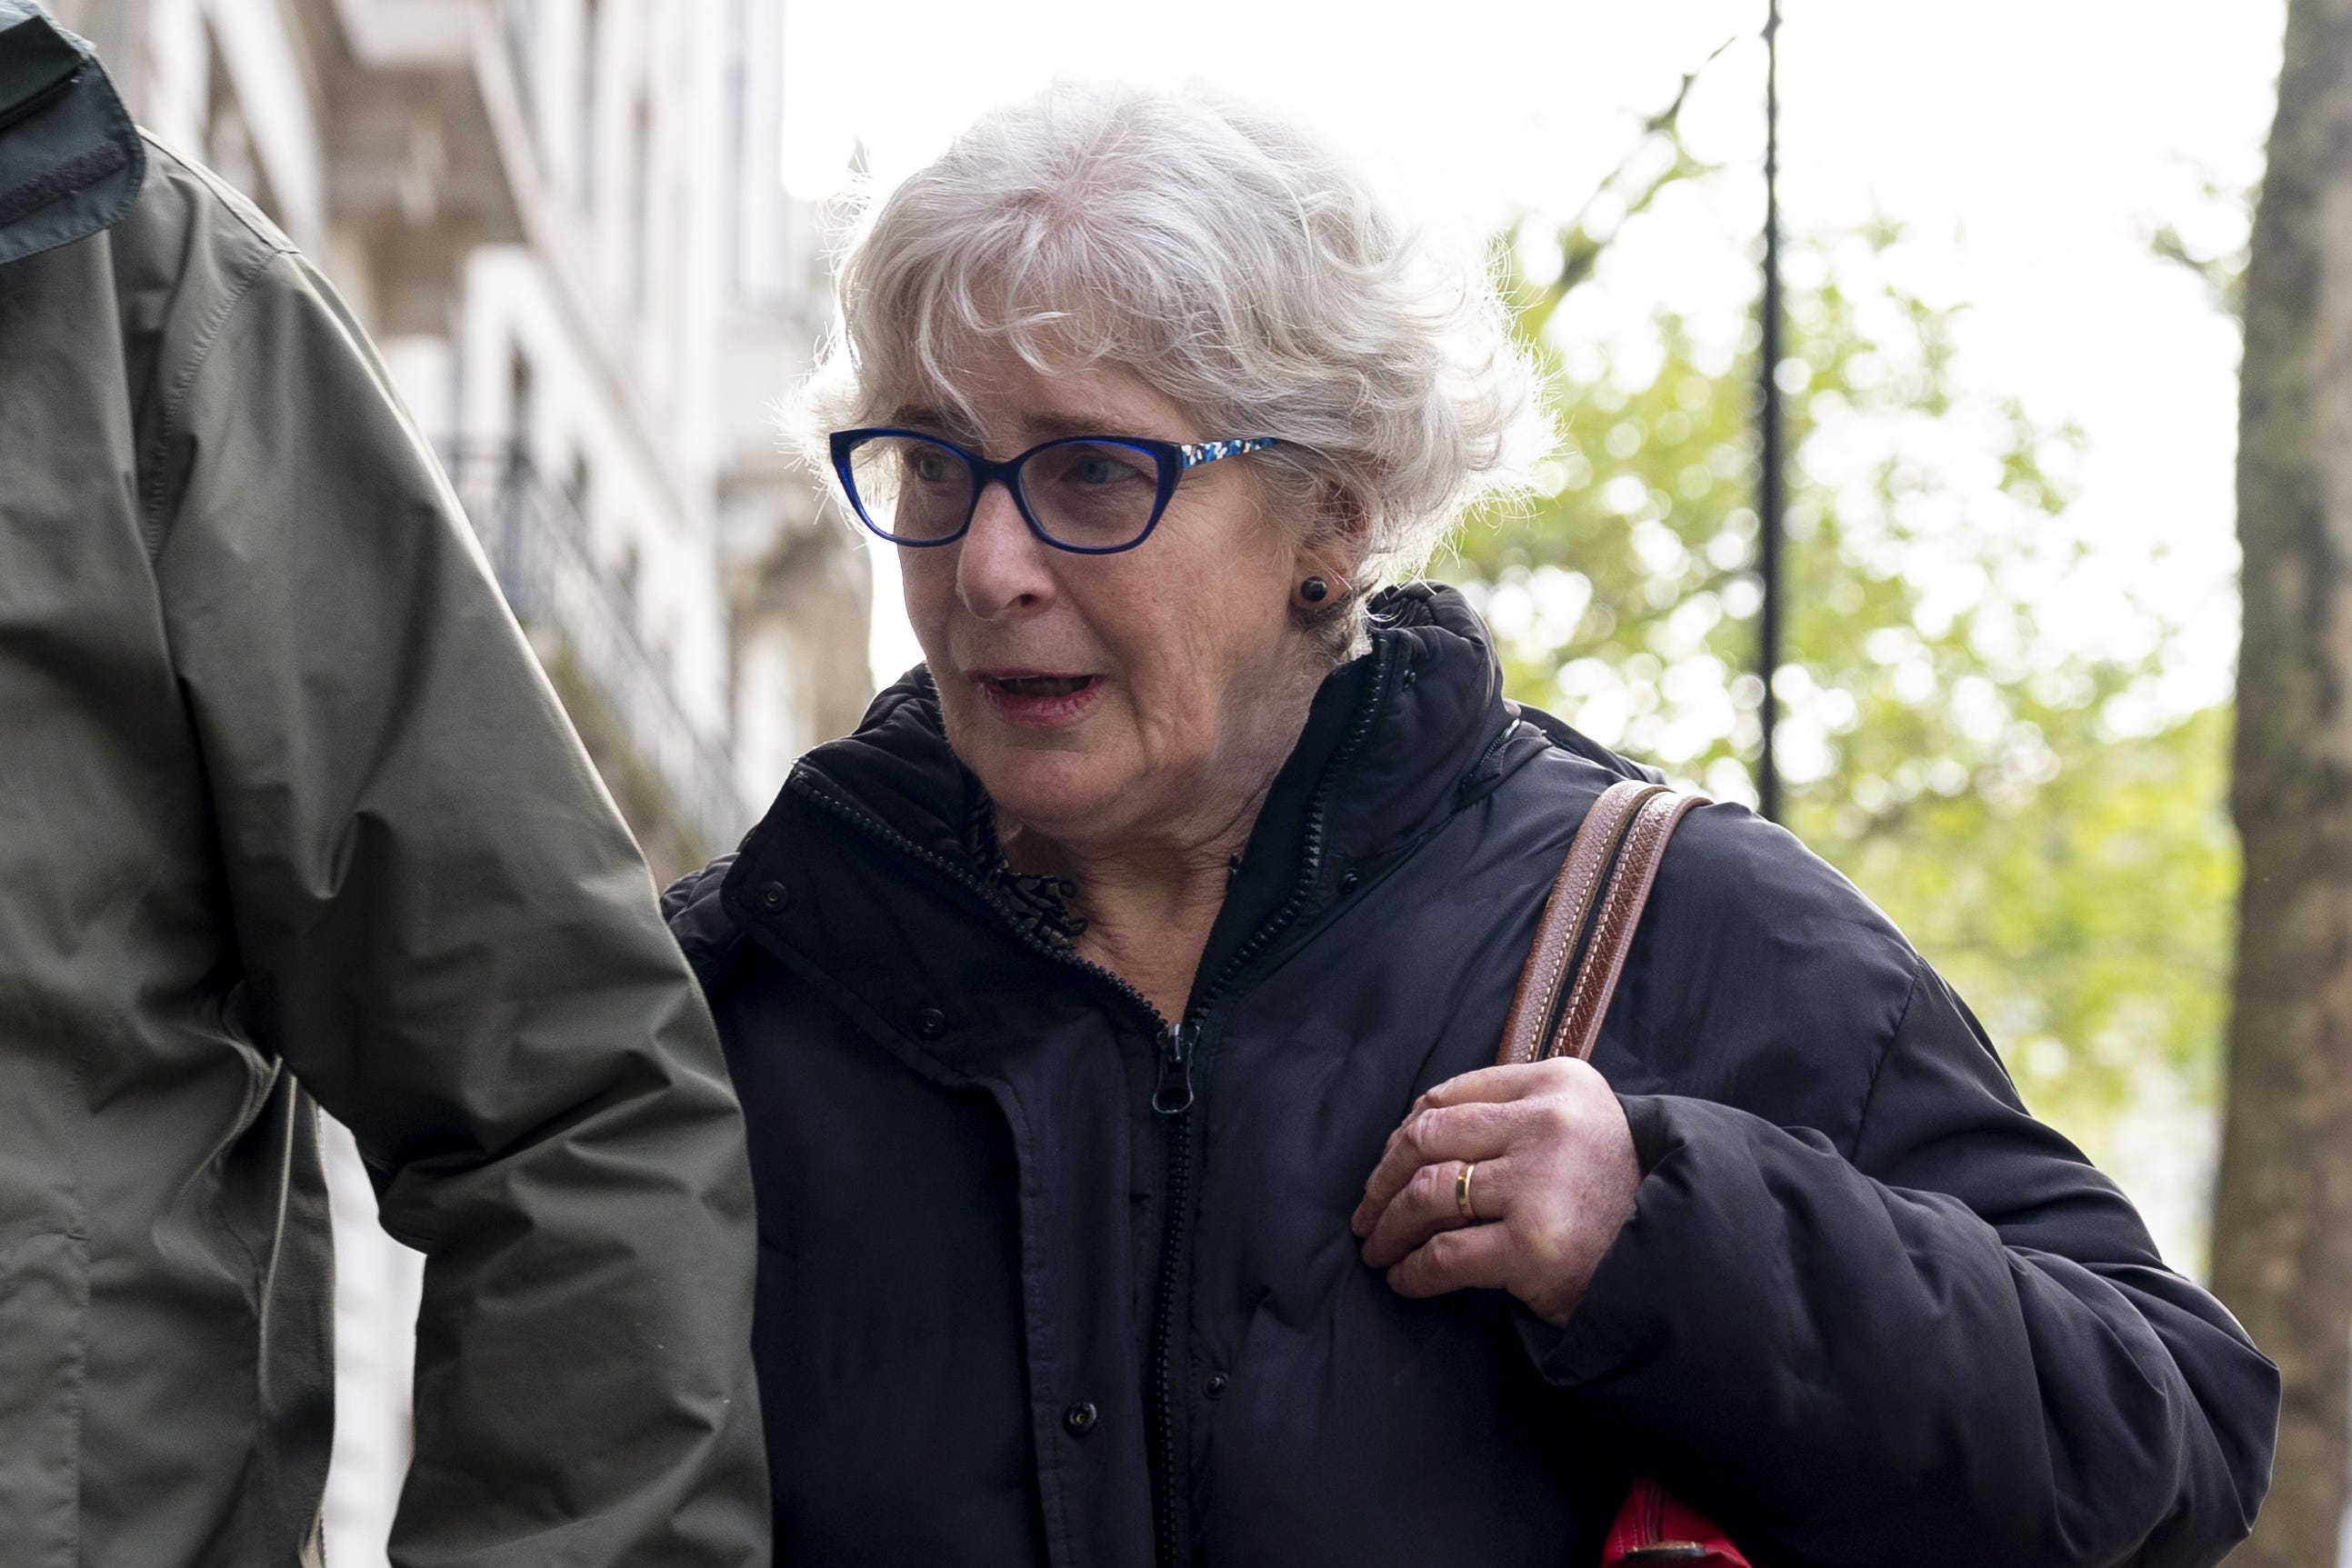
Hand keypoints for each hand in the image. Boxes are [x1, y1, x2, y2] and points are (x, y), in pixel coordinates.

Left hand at [1349, 1058, 1640, 1327]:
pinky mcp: (1531, 1246)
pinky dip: (1412, 1269)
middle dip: (1382, 1179)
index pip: (1451, 1096)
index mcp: (1557, 1083)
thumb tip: (1413, 1134)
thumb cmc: (1618, 1198)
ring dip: (1388, 1226)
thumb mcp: (1581, 1125)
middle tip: (1366, 1212)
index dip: (1404, 1133)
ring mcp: (1539, 1184)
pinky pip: (1443, 1254)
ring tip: (1377, 1247)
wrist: (1680, 1264)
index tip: (1388, 1163)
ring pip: (1426, 1194)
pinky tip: (1404, 1277)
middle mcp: (1548, 1124)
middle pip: (1427, 1138)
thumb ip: (1515, 1114)